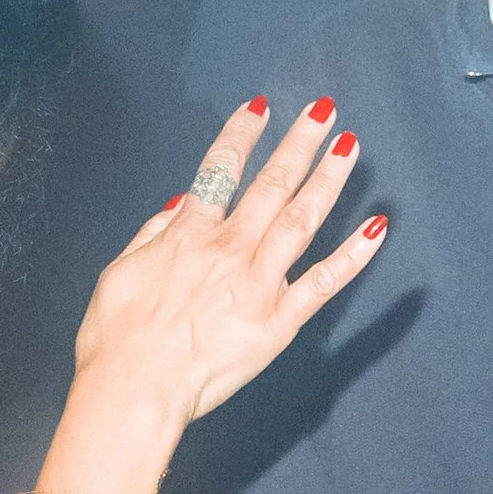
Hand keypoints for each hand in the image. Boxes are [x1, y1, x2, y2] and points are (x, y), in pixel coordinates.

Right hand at [72, 94, 383, 437]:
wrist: (134, 387)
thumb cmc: (116, 338)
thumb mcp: (119, 271)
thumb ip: (153, 234)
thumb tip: (178, 204)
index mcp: (189, 235)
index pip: (220, 169)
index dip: (241, 133)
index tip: (261, 106)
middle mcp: (229, 249)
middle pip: (272, 183)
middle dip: (299, 143)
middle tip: (323, 110)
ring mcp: (258, 284)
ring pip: (302, 219)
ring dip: (329, 179)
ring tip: (349, 146)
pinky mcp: (278, 323)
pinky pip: (323, 282)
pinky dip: (353, 255)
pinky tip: (376, 227)